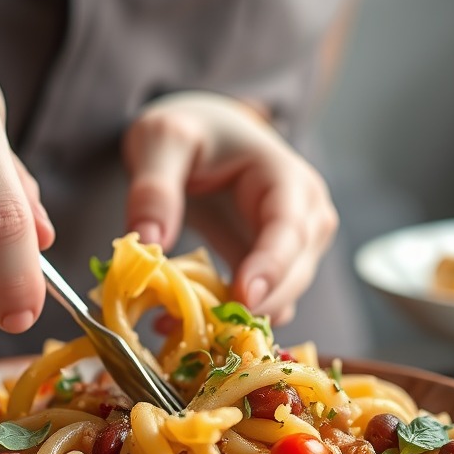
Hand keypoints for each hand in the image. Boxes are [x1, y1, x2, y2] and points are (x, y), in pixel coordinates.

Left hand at [121, 91, 337, 323]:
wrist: (202, 136)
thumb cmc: (190, 130)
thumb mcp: (162, 139)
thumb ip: (154, 187)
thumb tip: (148, 244)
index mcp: (286, 178)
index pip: (290, 228)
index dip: (271, 266)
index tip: (243, 298)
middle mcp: (305, 217)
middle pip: (293, 274)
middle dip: (249, 304)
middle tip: (192, 323)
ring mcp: (294, 249)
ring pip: (281, 300)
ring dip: (234, 319)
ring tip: (173, 323)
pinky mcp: (273, 272)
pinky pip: (260, 307)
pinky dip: (227, 321)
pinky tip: (180, 322)